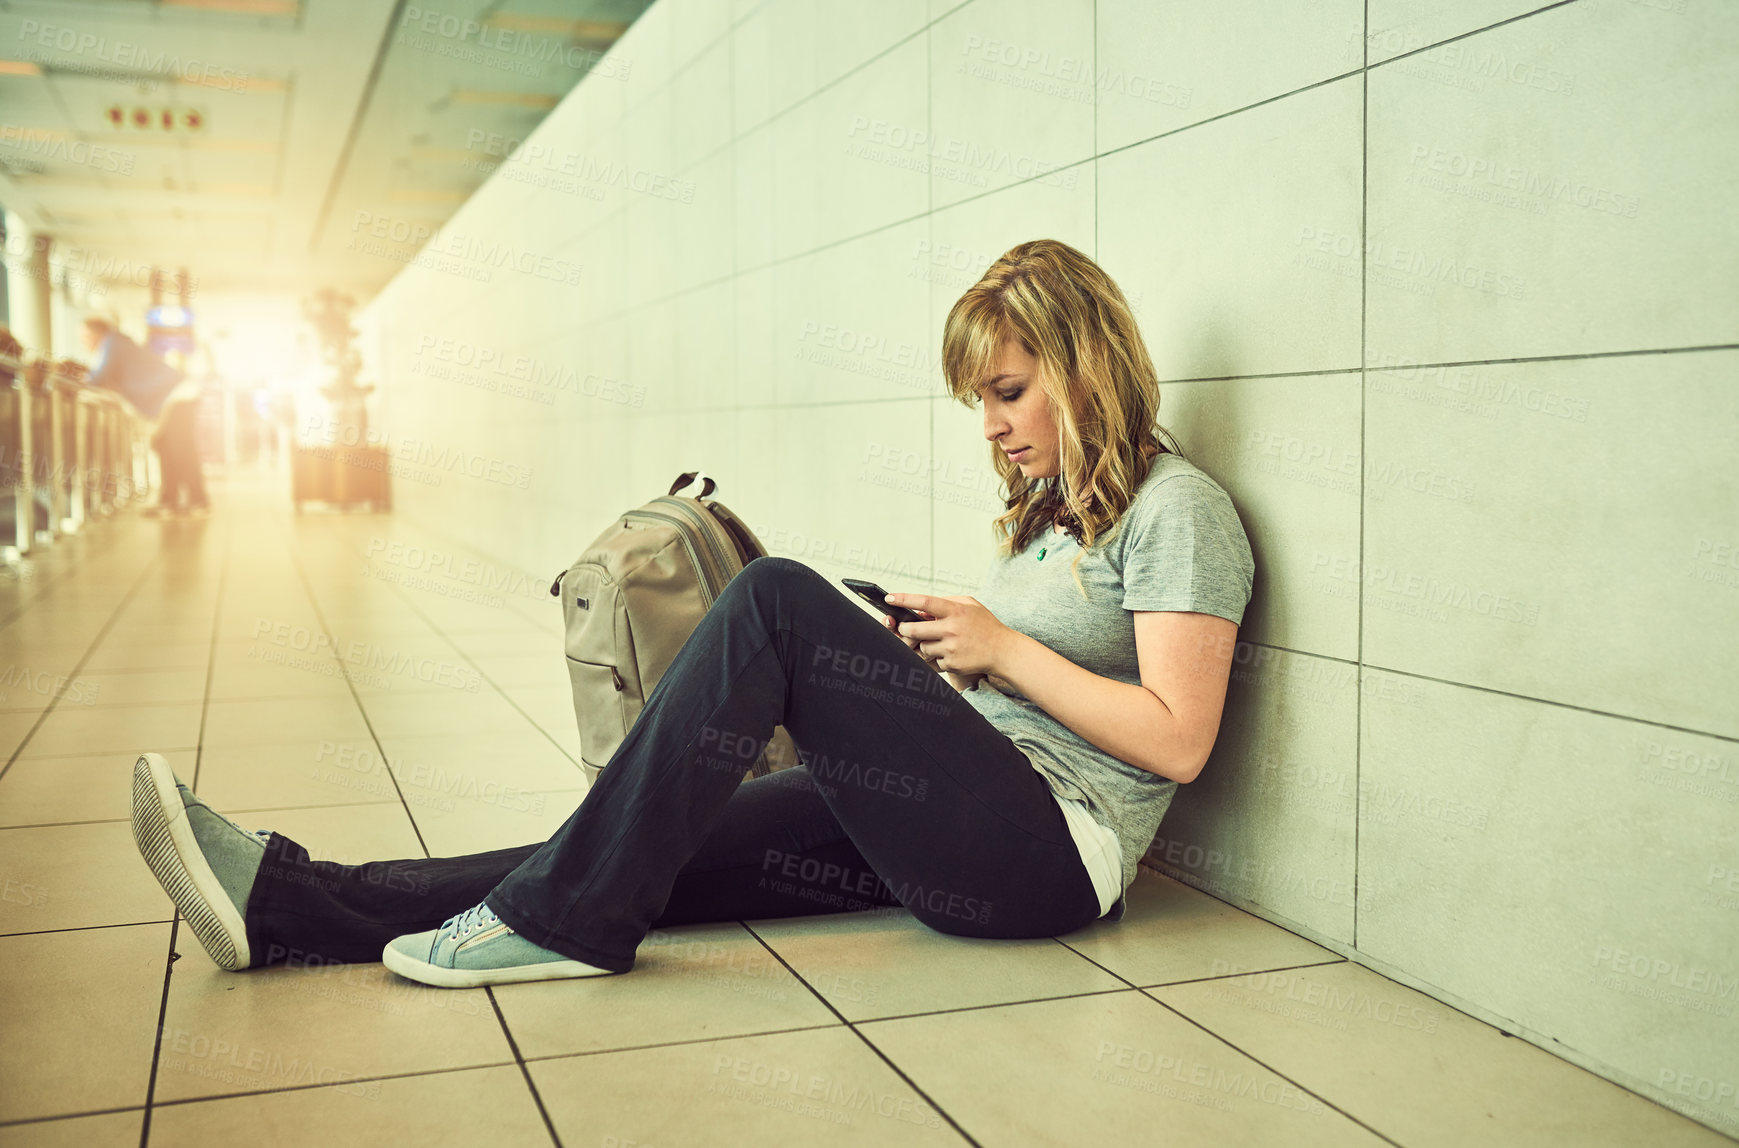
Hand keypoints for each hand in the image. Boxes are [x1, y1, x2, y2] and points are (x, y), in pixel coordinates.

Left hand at [883, 592, 1009, 679]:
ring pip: (922, 647)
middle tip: (904, 628)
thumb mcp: (970, 605)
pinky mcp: (951, 663)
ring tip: (940, 641)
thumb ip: (947, 602)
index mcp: (956, 610)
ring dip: (924, 644)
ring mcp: (951, 648)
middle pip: (915, 629)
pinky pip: (933, 660)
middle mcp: (952, 629)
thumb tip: (922, 607)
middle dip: (905, 629)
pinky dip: (938, 656)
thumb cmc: (985, 625)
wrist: (1003, 651)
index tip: (889, 598)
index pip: (925, 602)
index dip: (904, 599)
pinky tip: (951, 652)